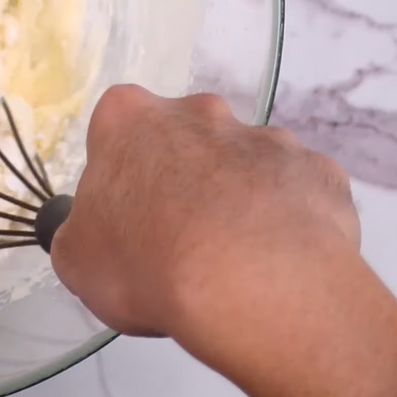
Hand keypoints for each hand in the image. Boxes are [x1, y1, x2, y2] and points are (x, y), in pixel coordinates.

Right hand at [52, 86, 396, 396]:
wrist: (252, 283)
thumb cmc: (147, 263)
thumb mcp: (77, 260)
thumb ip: (84, 233)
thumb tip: (97, 232)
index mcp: (131, 119)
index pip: (116, 129)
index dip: (121, 174)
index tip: (128, 216)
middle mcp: (200, 112)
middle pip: (186, 139)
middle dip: (185, 179)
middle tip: (181, 240)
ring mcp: (267, 137)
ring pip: (246, 166)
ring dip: (240, 200)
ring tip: (237, 262)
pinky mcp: (319, 171)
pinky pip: (298, 194)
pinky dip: (290, 221)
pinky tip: (281, 264)